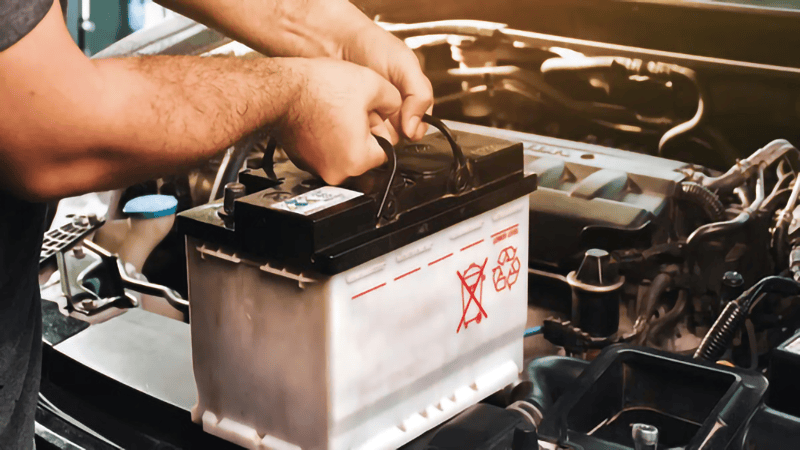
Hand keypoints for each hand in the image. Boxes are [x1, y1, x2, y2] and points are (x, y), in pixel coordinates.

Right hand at [276, 58, 401, 184]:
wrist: (280, 89)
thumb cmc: (318, 88)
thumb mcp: (372, 84)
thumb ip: (395, 100)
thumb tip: (396, 108)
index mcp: (358, 160)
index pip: (387, 150)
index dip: (382, 128)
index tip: (372, 114)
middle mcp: (337, 172)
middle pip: (364, 154)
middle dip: (363, 132)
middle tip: (352, 110)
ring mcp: (317, 168)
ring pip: (344, 153)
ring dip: (345, 135)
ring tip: (335, 111)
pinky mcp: (303, 160)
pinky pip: (325, 151)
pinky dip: (327, 137)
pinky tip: (322, 116)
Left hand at [340, 19, 433, 140]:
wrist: (337, 41)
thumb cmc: (373, 47)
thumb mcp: (405, 65)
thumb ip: (419, 94)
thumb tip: (414, 130)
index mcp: (411, 99)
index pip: (419, 126)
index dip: (413, 130)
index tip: (405, 127)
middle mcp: (393, 111)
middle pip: (398, 136)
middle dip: (391, 130)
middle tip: (382, 114)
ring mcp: (372, 117)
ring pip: (378, 139)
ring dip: (373, 130)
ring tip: (366, 111)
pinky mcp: (352, 121)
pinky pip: (357, 135)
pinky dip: (355, 128)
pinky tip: (351, 115)